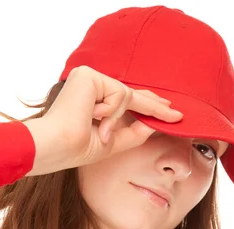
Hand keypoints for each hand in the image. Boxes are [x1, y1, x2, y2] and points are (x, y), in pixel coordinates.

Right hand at [23, 65, 182, 175]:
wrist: (57, 147)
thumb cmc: (76, 148)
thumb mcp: (112, 142)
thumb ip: (134, 132)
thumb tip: (156, 124)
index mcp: (91, 98)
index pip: (125, 99)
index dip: (148, 105)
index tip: (168, 110)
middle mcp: (89, 84)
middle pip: (130, 93)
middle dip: (154, 105)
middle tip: (176, 113)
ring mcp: (88, 77)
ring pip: (127, 95)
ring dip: (116, 117)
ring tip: (99, 130)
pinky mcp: (88, 75)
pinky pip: (119, 94)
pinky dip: (111, 110)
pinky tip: (93, 117)